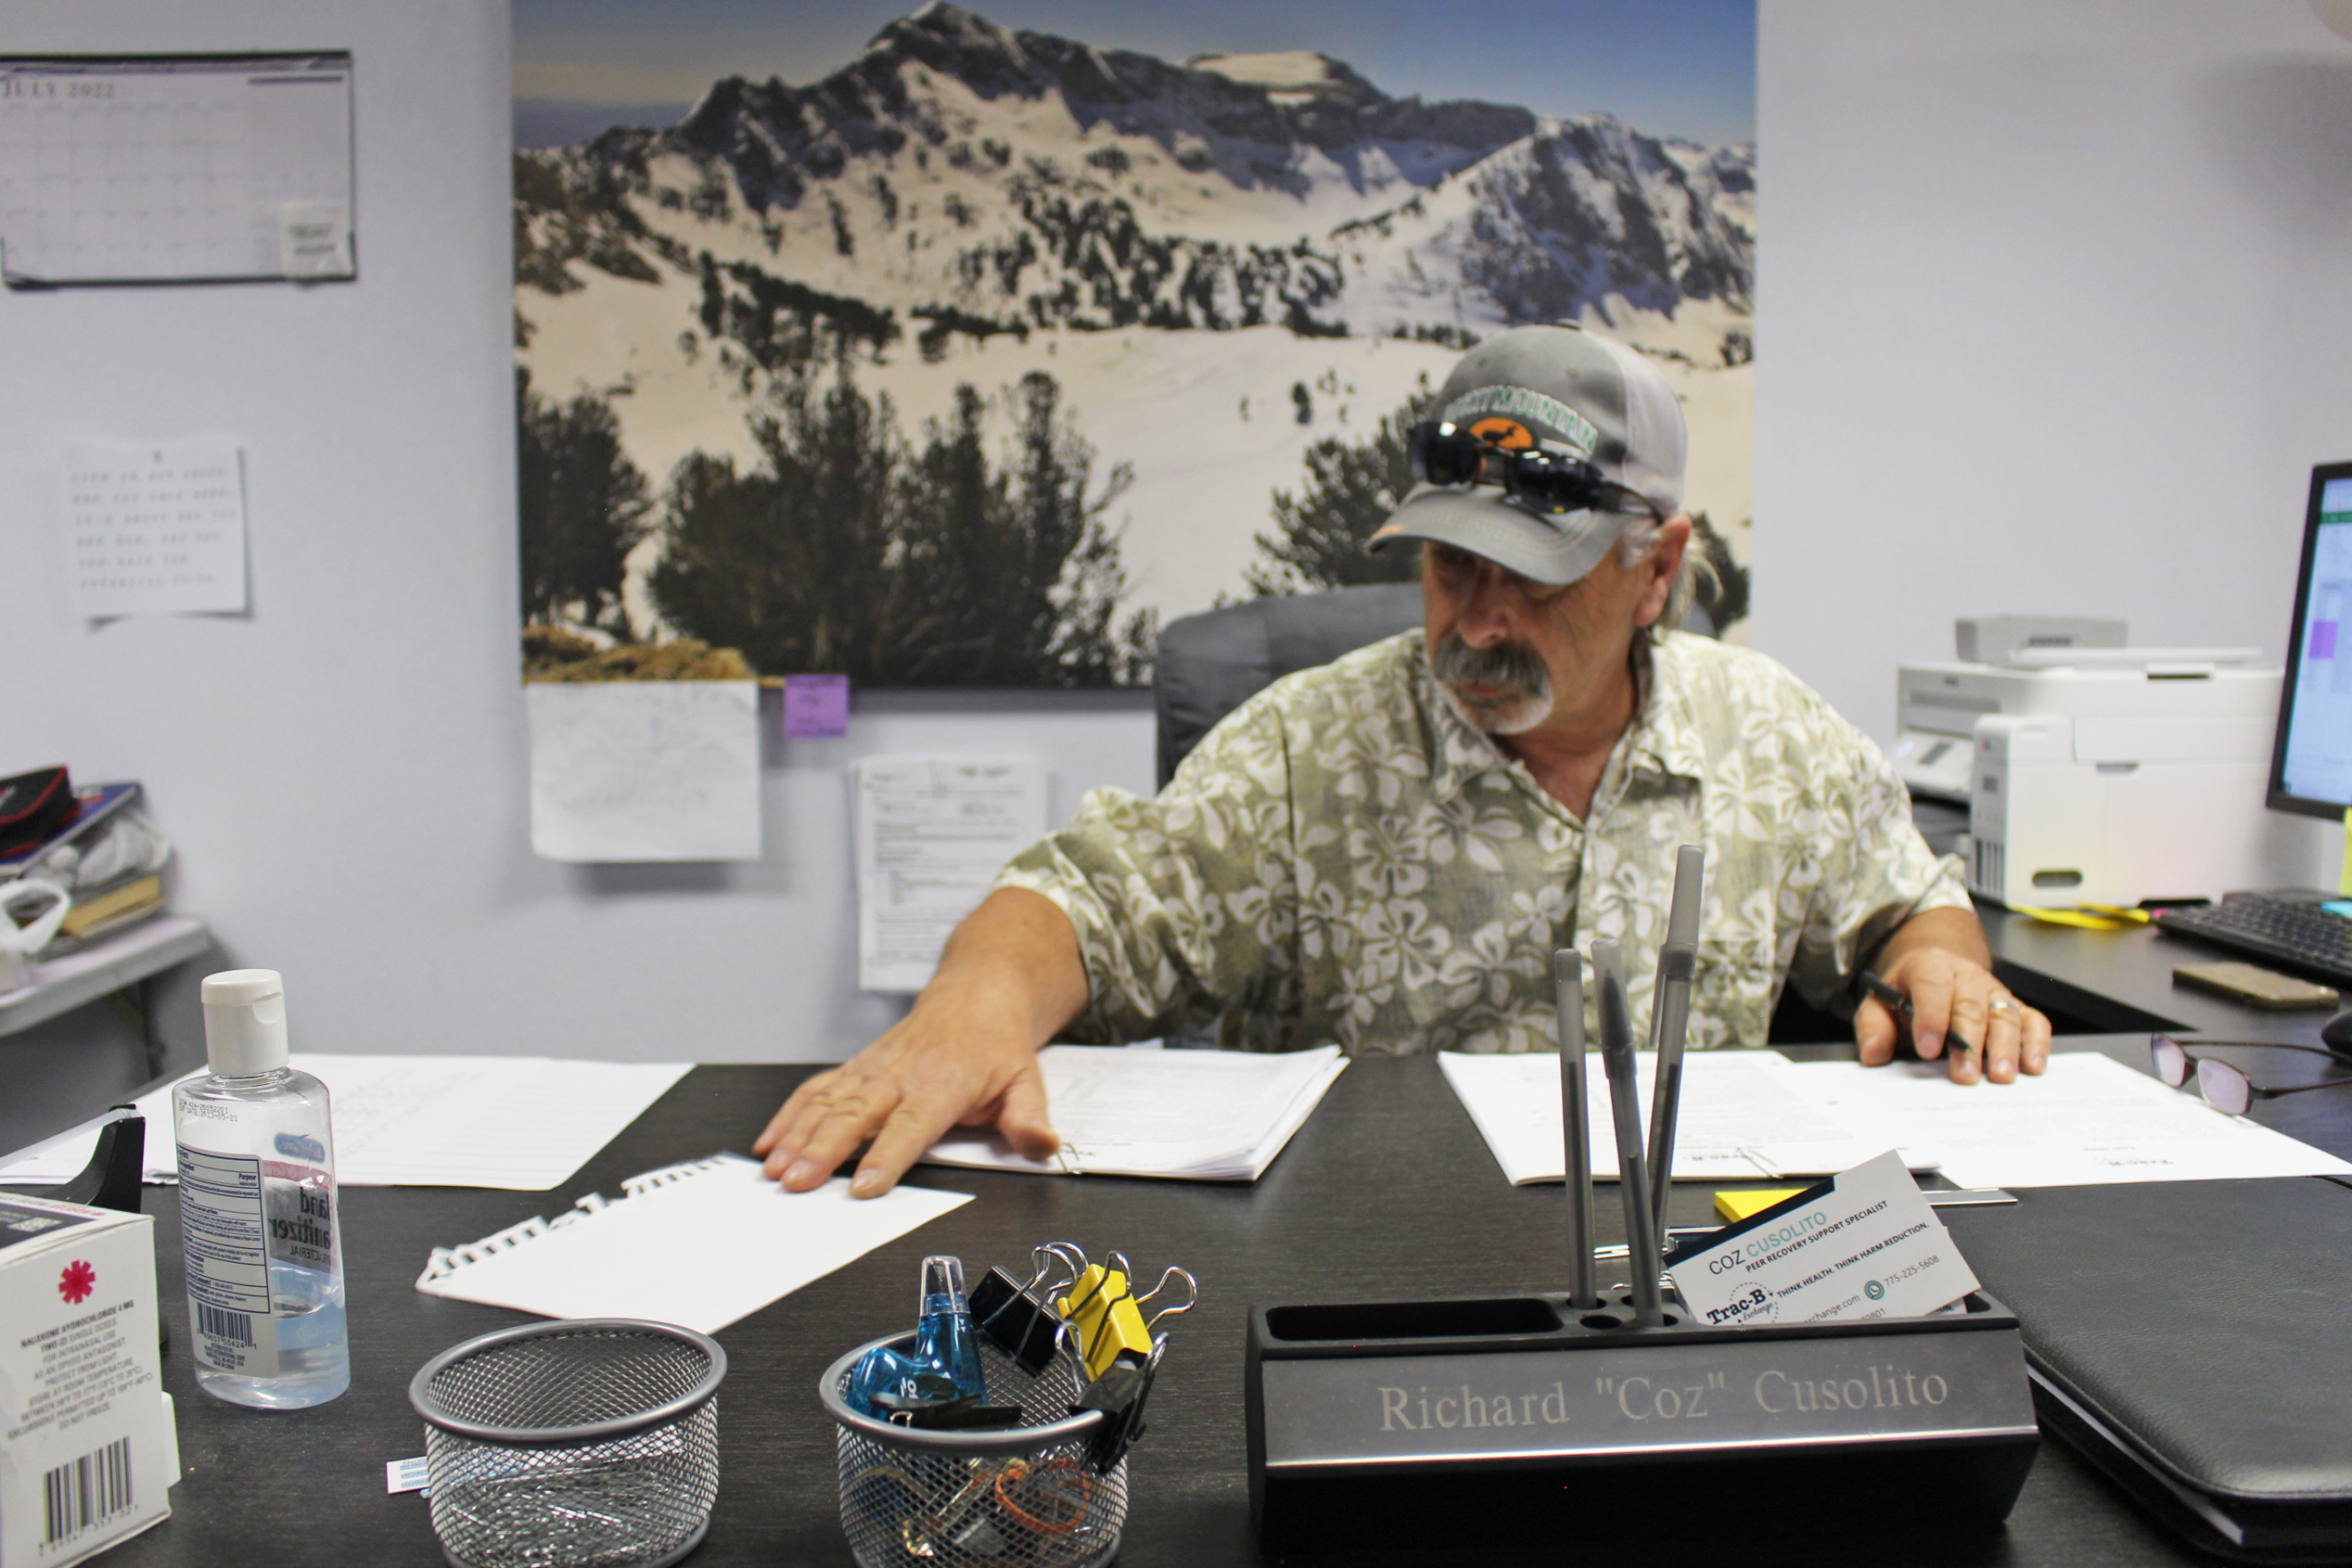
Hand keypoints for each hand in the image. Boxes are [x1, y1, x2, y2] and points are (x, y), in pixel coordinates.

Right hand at [754, 887, 1085, 1197]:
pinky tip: (768, 1142)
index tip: (864, 1185)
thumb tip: (1043, 1145)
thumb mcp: (1027, 1080)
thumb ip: (1029, 1118)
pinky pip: (816, 1090)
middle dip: (823, 1151)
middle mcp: (900, 1075)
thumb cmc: (997, 1044)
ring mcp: (872, 1071)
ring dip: (798, 1137)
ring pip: (828, 1103)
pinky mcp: (855, 1069)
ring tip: (775, 1169)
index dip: (886, 1156)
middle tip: (797, 1183)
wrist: (975, 993)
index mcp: (943, 1083)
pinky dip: (788, 1115)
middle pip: (856, 1116)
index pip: (912, 1125)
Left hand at [1856, 943, 2050, 1083]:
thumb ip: (1873, 1027)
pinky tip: (2032, 1066)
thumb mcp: (1880, 1003)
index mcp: (1930, 967)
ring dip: (2005, 1047)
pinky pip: (2033, 1020)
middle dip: (1969, 1043)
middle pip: (1971, 1006)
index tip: (1928, 1049)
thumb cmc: (1908, 994)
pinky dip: (2036, 1042)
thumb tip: (1873, 1054)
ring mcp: (1995, 991)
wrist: (1936, 971)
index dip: (1931, 1016)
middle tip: (1965, 1075)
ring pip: (2004, 1014)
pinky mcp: (2015, 1006)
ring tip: (2001, 1076)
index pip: (1933, 986)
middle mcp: (1967, 976)